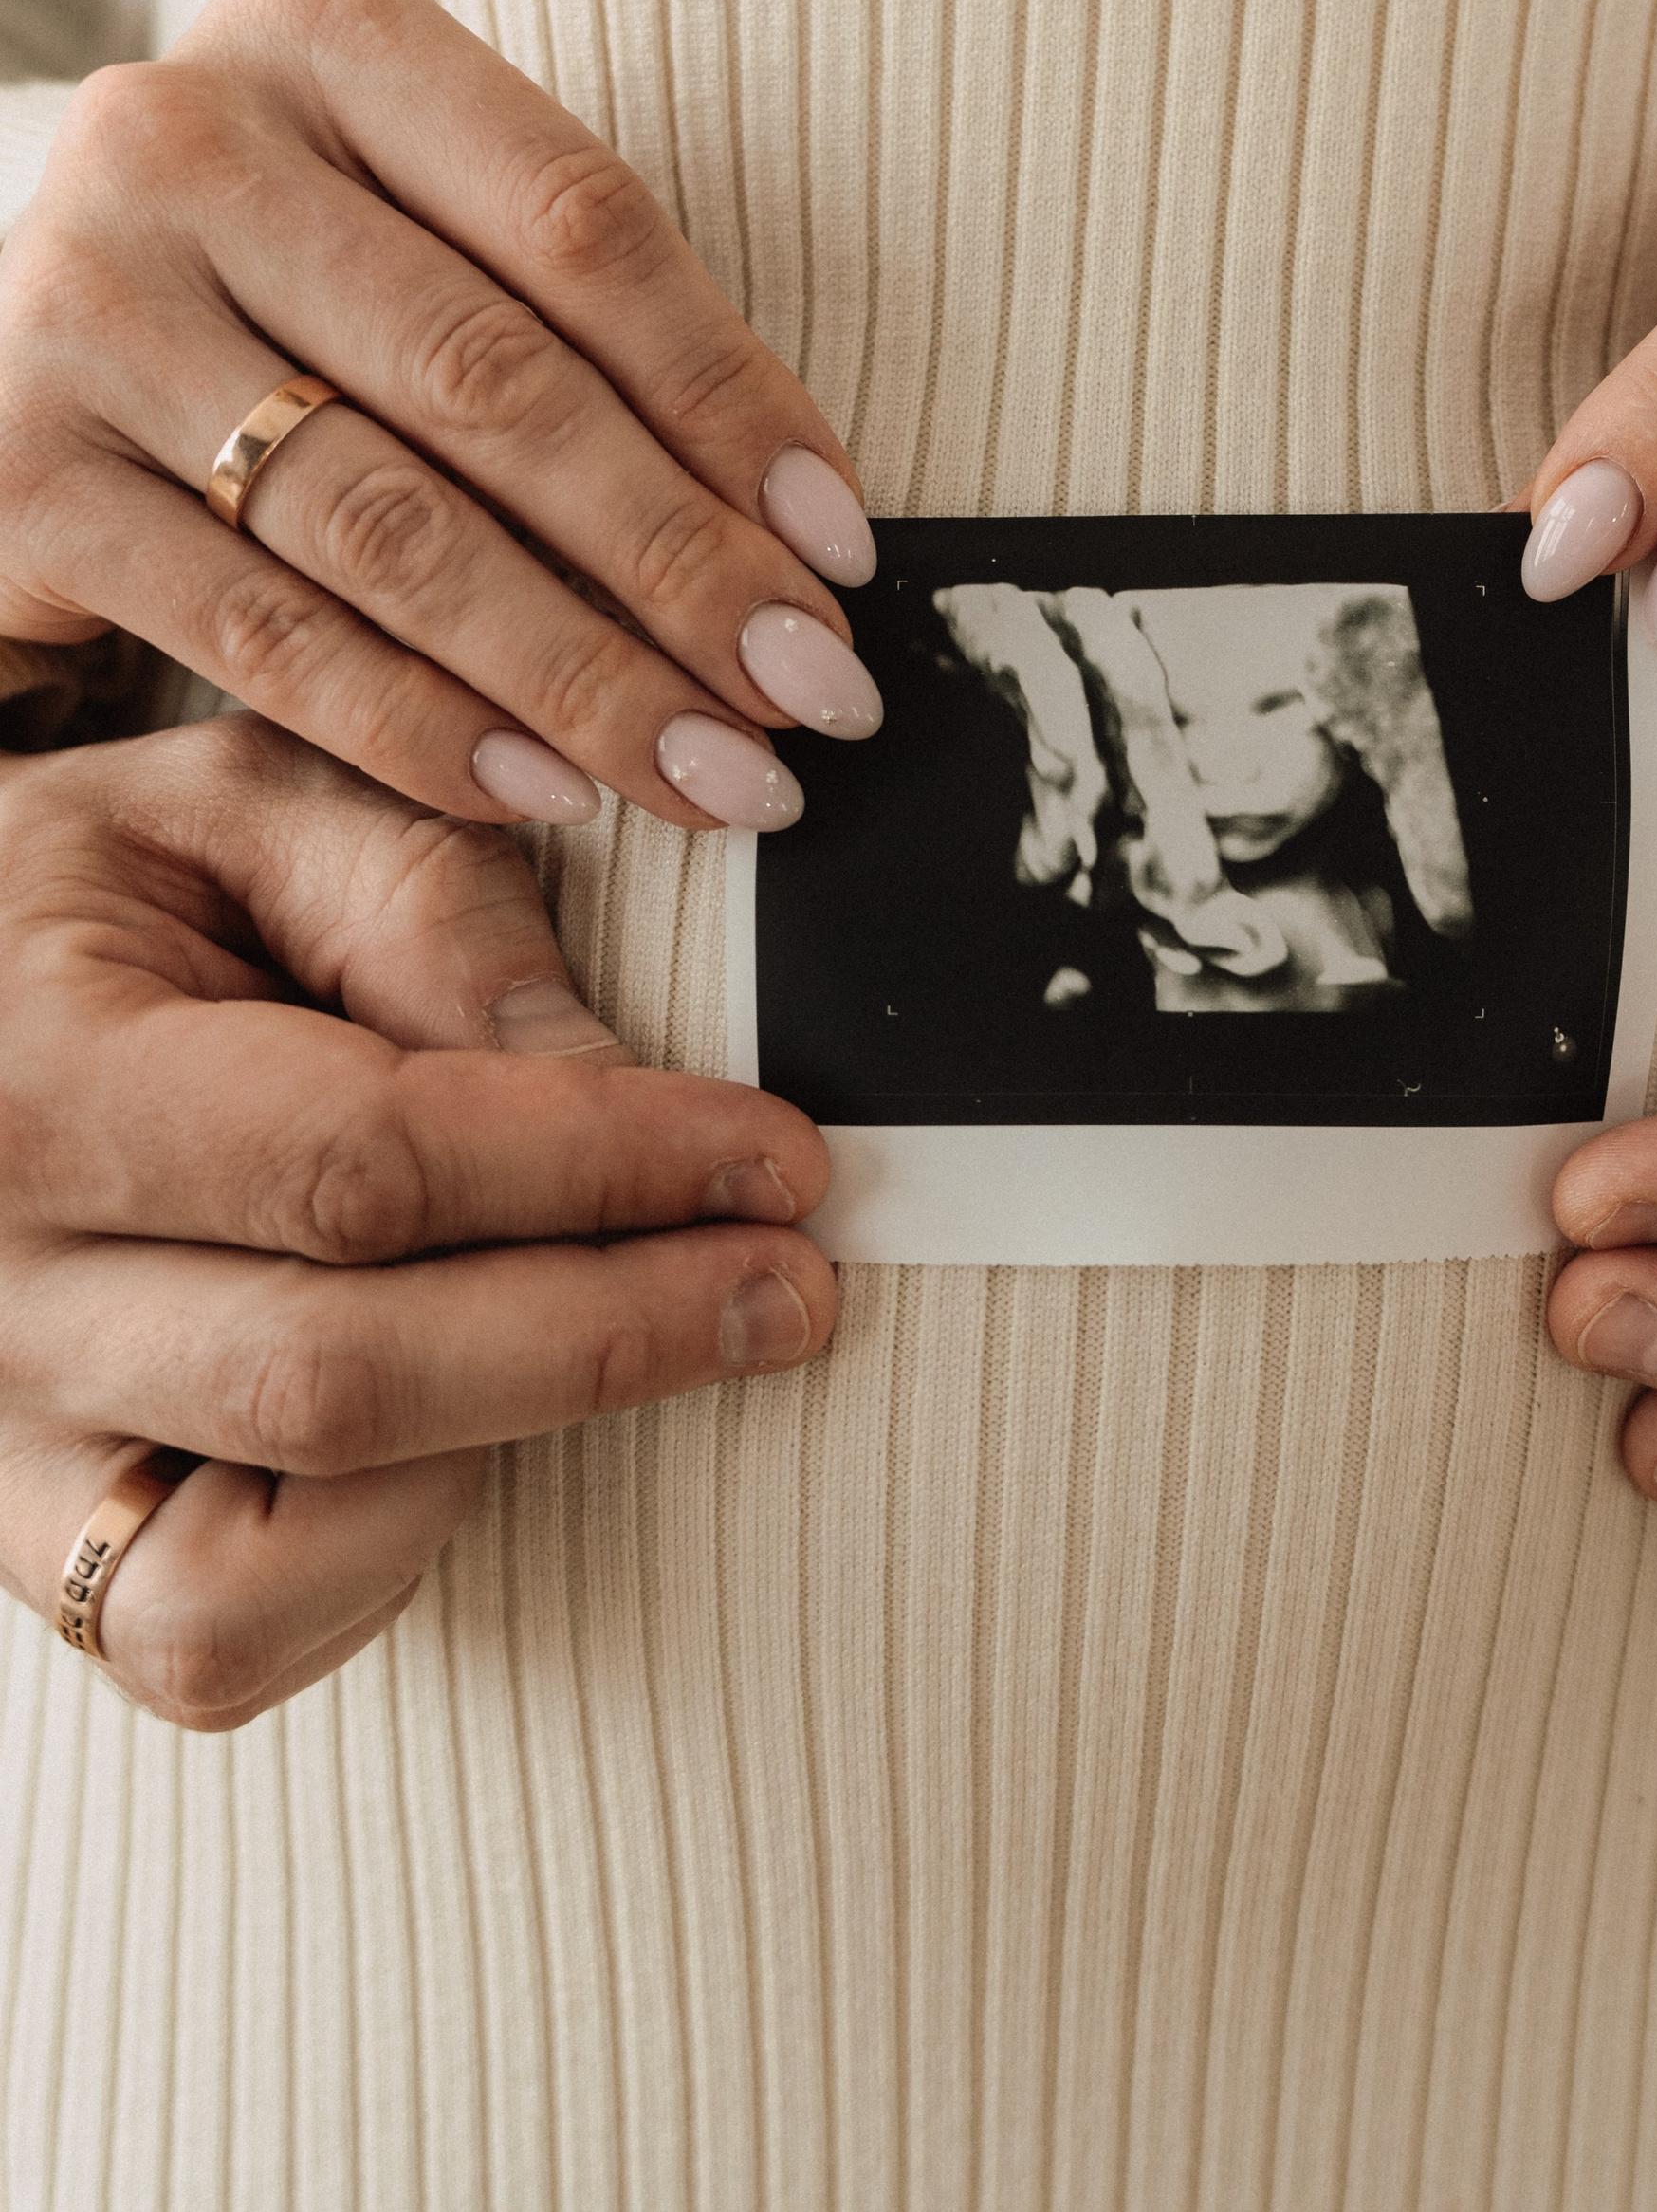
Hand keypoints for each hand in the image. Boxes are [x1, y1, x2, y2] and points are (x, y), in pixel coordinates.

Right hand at [0, 0, 882, 834]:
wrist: (9, 361)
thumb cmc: (286, 297)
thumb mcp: (421, 238)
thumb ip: (581, 332)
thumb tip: (806, 539)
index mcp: (317, 30)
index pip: (578, 222)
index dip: (731, 396)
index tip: (841, 545)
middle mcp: (178, 138)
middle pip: (495, 380)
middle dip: (681, 564)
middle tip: (810, 690)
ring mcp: (80, 303)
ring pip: (391, 524)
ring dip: (580, 672)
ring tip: (713, 767)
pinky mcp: (19, 475)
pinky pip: (266, 633)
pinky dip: (424, 728)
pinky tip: (548, 791)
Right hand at [0, 715, 836, 1727]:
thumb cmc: (100, 892)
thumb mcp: (246, 804)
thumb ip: (422, 905)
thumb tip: (608, 1065)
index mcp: (33, 1081)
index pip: (362, 1162)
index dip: (601, 1165)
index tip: (777, 1153)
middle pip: (342, 1375)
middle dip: (616, 1332)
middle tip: (794, 1280)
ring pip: (272, 1556)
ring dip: (503, 1456)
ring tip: (647, 1339)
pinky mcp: (37, 1546)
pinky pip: (216, 1637)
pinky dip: (381, 1561)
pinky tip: (481, 1428)